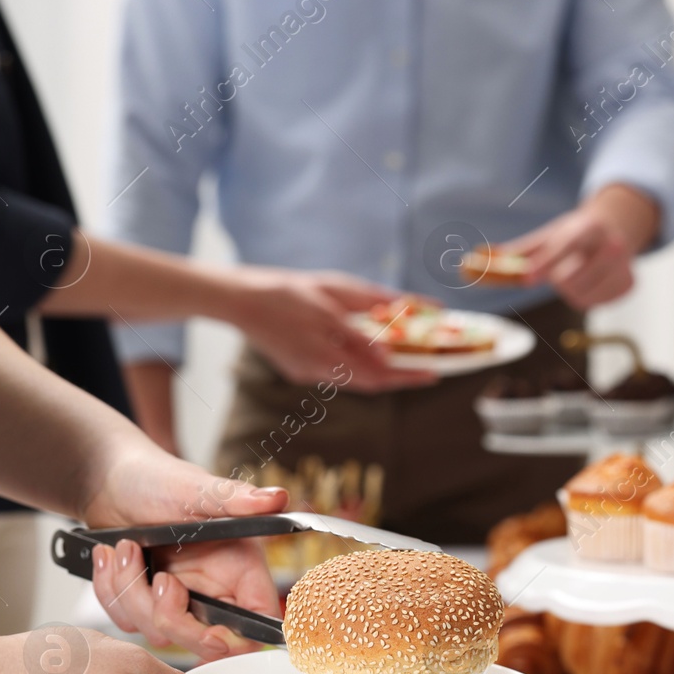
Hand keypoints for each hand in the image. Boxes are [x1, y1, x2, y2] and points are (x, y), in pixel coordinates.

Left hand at [84, 445, 287, 659]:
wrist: (108, 480)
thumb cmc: (156, 478)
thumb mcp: (194, 489)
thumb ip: (235, 498)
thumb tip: (277, 497)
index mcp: (239, 566)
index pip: (257, 620)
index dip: (240, 638)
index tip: (211, 633)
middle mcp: (213, 587)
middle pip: (206, 641)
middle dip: (172, 618)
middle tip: (158, 579)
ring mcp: (177, 598)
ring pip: (159, 633)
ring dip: (132, 595)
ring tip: (125, 549)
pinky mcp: (145, 602)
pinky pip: (128, 622)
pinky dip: (111, 592)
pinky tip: (110, 557)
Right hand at [228, 268, 438, 392]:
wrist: (239, 299)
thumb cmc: (286, 290)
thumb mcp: (329, 297)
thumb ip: (358, 327)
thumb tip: (387, 351)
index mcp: (326, 351)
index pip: (377, 373)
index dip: (407, 376)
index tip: (434, 374)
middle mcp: (317, 370)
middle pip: (368, 382)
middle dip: (400, 377)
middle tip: (428, 371)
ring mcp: (306, 373)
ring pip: (353, 379)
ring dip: (380, 374)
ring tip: (407, 363)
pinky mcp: (298, 370)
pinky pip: (336, 372)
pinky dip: (357, 367)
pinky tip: (369, 356)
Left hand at [505, 184, 660, 309]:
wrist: (617, 229)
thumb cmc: (576, 233)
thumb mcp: (550, 234)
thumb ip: (518, 251)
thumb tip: (476, 261)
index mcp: (590, 226)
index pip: (565, 246)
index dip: (545, 263)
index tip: (527, 278)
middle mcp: (612, 245)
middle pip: (569, 279)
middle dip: (556, 279)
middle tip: (559, 271)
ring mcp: (623, 267)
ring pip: (580, 296)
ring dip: (569, 291)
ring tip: (577, 274)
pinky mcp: (628, 286)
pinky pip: (593, 304)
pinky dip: (586, 296)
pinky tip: (592, 281)